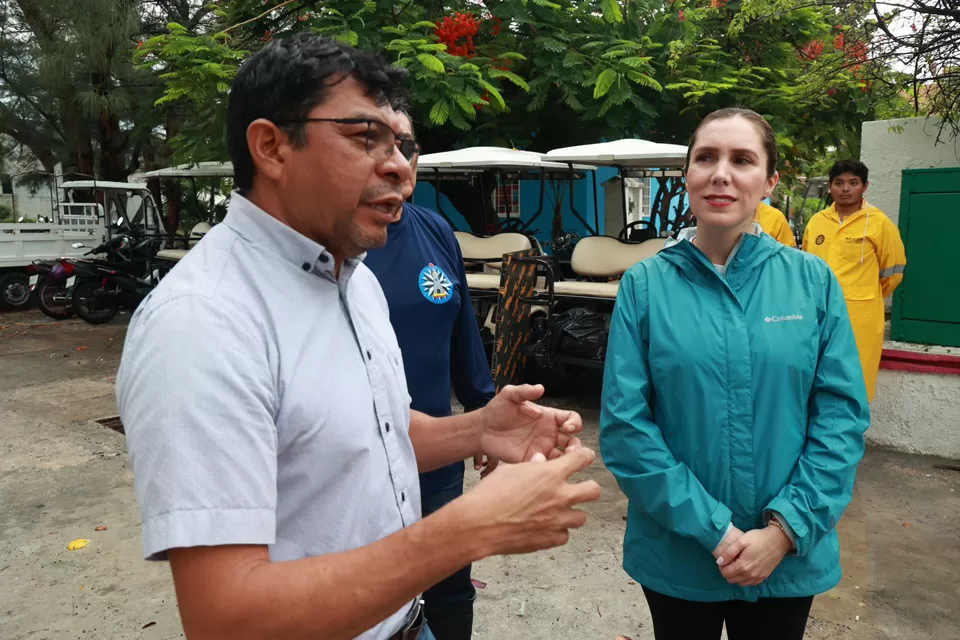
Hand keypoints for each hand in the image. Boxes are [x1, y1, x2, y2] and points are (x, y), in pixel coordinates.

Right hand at [454, 447, 600, 555]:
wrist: (479, 525)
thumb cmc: (490, 494)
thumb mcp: (510, 470)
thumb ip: (531, 466)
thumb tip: (541, 462)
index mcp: (551, 475)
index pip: (583, 458)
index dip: (584, 455)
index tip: (583, 457)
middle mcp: (560, 497)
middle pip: (594, 490)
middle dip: (588, 487)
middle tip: (578, 488)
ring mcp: (557, 520)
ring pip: (582, 517)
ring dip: (572, 513)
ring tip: (558, 511)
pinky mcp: (550, 539)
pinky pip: (564, 535)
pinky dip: (557, 531)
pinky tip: (544, 527)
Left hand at [478, 384, 582, 462]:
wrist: (482, 429)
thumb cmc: (497, 410)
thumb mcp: (510, 395)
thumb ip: (525, 391)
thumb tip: (540, 388)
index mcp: (548, 417)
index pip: (572, 419)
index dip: (575, 423)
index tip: (568, 427)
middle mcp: (549, 433)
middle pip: (573, 441)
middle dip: (576, 447)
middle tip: (571, 451)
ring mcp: (541, 448)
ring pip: (563, 457)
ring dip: (567, 461)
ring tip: (561, 462)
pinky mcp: (531, 460)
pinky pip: (545, 467)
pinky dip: (549, 468)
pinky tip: (543, 466)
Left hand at [717, 525, 792, 585]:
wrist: (778, 540)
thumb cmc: (758, 538)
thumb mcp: (741, 541)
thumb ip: (729, 552)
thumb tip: (719, 561)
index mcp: (743, 566)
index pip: (726, 573)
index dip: (722, 566)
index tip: (724, 559)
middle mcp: (750, 575)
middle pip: (731, 580)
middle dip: (727, 571)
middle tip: (730, 561)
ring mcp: (758, 577)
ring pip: (740, 583)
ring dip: (736, 576)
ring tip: (737, 564)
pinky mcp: (764, 577)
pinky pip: (750, 583)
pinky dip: (745, 578)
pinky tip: (746, 568)